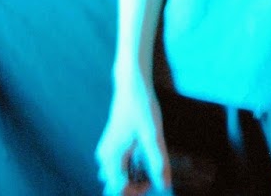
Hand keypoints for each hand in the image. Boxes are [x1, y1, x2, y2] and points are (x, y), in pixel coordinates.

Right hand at [95, 76, 169, 195]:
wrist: (131, 85)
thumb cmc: (141, 107)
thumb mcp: (153, 135)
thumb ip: (158, 161)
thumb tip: (165, 185)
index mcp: (112, 157)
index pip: (120, 190)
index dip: (138, 190)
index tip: (152, 179)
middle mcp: (105, 157)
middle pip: (116, 186)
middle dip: (135, 185)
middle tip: (151, 172)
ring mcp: (107, 151)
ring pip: (117, 176)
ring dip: (133, 176)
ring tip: (147, 161)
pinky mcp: (111, 146)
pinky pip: (118, 166)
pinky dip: (131, 166)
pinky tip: (142, 153)